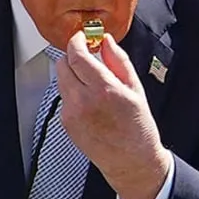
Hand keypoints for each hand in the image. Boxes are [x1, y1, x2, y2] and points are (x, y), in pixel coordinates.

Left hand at [57, 31, 170, 198]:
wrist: (131, 161)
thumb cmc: (137, 128)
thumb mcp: (135, 88)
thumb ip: (118, 61)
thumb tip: (106, 41)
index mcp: (104, 90)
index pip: (77, 56)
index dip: (77, 41)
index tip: (82, 37)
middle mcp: (84, 101)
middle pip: (62, 65)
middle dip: (73, 57)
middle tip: (87, 57)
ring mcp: (72, 114)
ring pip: (60, 80)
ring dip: (72, 74)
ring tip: (92, 83)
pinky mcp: (66, 123)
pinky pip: (64, 97)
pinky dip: (73, 92)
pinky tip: (90, 100)